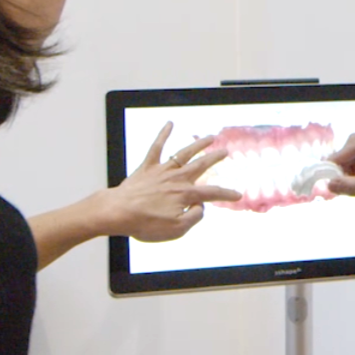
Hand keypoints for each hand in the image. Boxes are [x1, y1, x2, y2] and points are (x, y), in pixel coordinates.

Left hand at [101, 122, 239, 241]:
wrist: (118, 213)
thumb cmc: (145, 223)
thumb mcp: (176, 230)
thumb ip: (194, 217)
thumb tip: (200, 206)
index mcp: (185, 194)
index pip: (211, 193)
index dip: (227, 194)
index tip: (236, 195)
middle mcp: (176, 178)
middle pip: (201, 165)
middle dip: (215, 158)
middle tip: (225, 152)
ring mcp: (161, 171)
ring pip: (184, 153)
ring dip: (198, 144)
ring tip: (210, 137)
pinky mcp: (147, 168)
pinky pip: (156, 147)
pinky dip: (163, 134)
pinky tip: (169, 124)